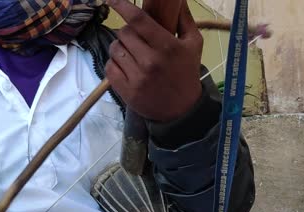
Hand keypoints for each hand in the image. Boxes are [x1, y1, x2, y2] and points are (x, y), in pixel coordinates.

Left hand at [106, 0, 203, 121]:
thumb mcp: (194, 44)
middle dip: (127, 32)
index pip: (138, 20)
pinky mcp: (126, 90)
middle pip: (124, 33)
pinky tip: (126, 66)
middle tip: (136, 40)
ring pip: (115, 49)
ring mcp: (136, 77)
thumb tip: (177, 0)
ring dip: (120, 48)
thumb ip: (184, 19)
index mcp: (167, 46)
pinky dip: (115, 63)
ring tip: (131, 54)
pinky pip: (109, 67)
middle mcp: (150, 61)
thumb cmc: (187, 73)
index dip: (122, 6)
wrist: (182, 109)